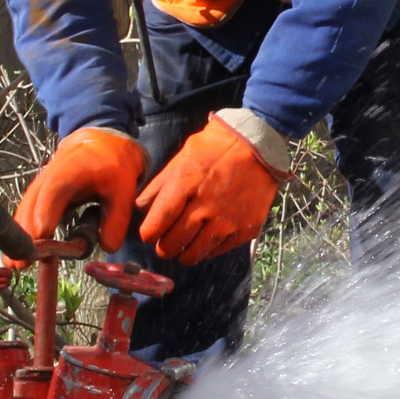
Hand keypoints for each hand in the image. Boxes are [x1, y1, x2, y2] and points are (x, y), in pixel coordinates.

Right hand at [14, 127, 142, 252]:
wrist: (101, 145)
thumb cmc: (113, 167)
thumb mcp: (124, 191)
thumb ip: (117, 219)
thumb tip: (107, 247)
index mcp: (74, 168)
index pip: (56, 189)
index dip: (46, 210)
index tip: (42, 234)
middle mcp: (51, 174)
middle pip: (34, 201)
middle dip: (26, 231)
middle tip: (23, 260)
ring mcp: (42, 183)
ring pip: (26, 207)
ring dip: (20, 234)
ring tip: (15, 262)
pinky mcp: (40, 193)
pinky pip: (28, 211)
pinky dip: (23, 230)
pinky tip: (19, 252)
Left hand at [135, 112, 288, 263]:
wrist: (258, 144)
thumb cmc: (216, 147)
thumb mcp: (182, 157)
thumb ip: (160, 185)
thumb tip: (141, 207)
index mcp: (185, 185)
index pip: (157, 223)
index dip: (148, 233)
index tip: (149, 234)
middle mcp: (205, 207)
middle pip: (172, 244)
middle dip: (163, 246)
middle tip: (166, 242)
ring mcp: (227, 221)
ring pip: (194, 254)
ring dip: (184, 253)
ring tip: (184, 245)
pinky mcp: (246, 229)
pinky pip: (218, 251)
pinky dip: (208, 249)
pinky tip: (206, 238)